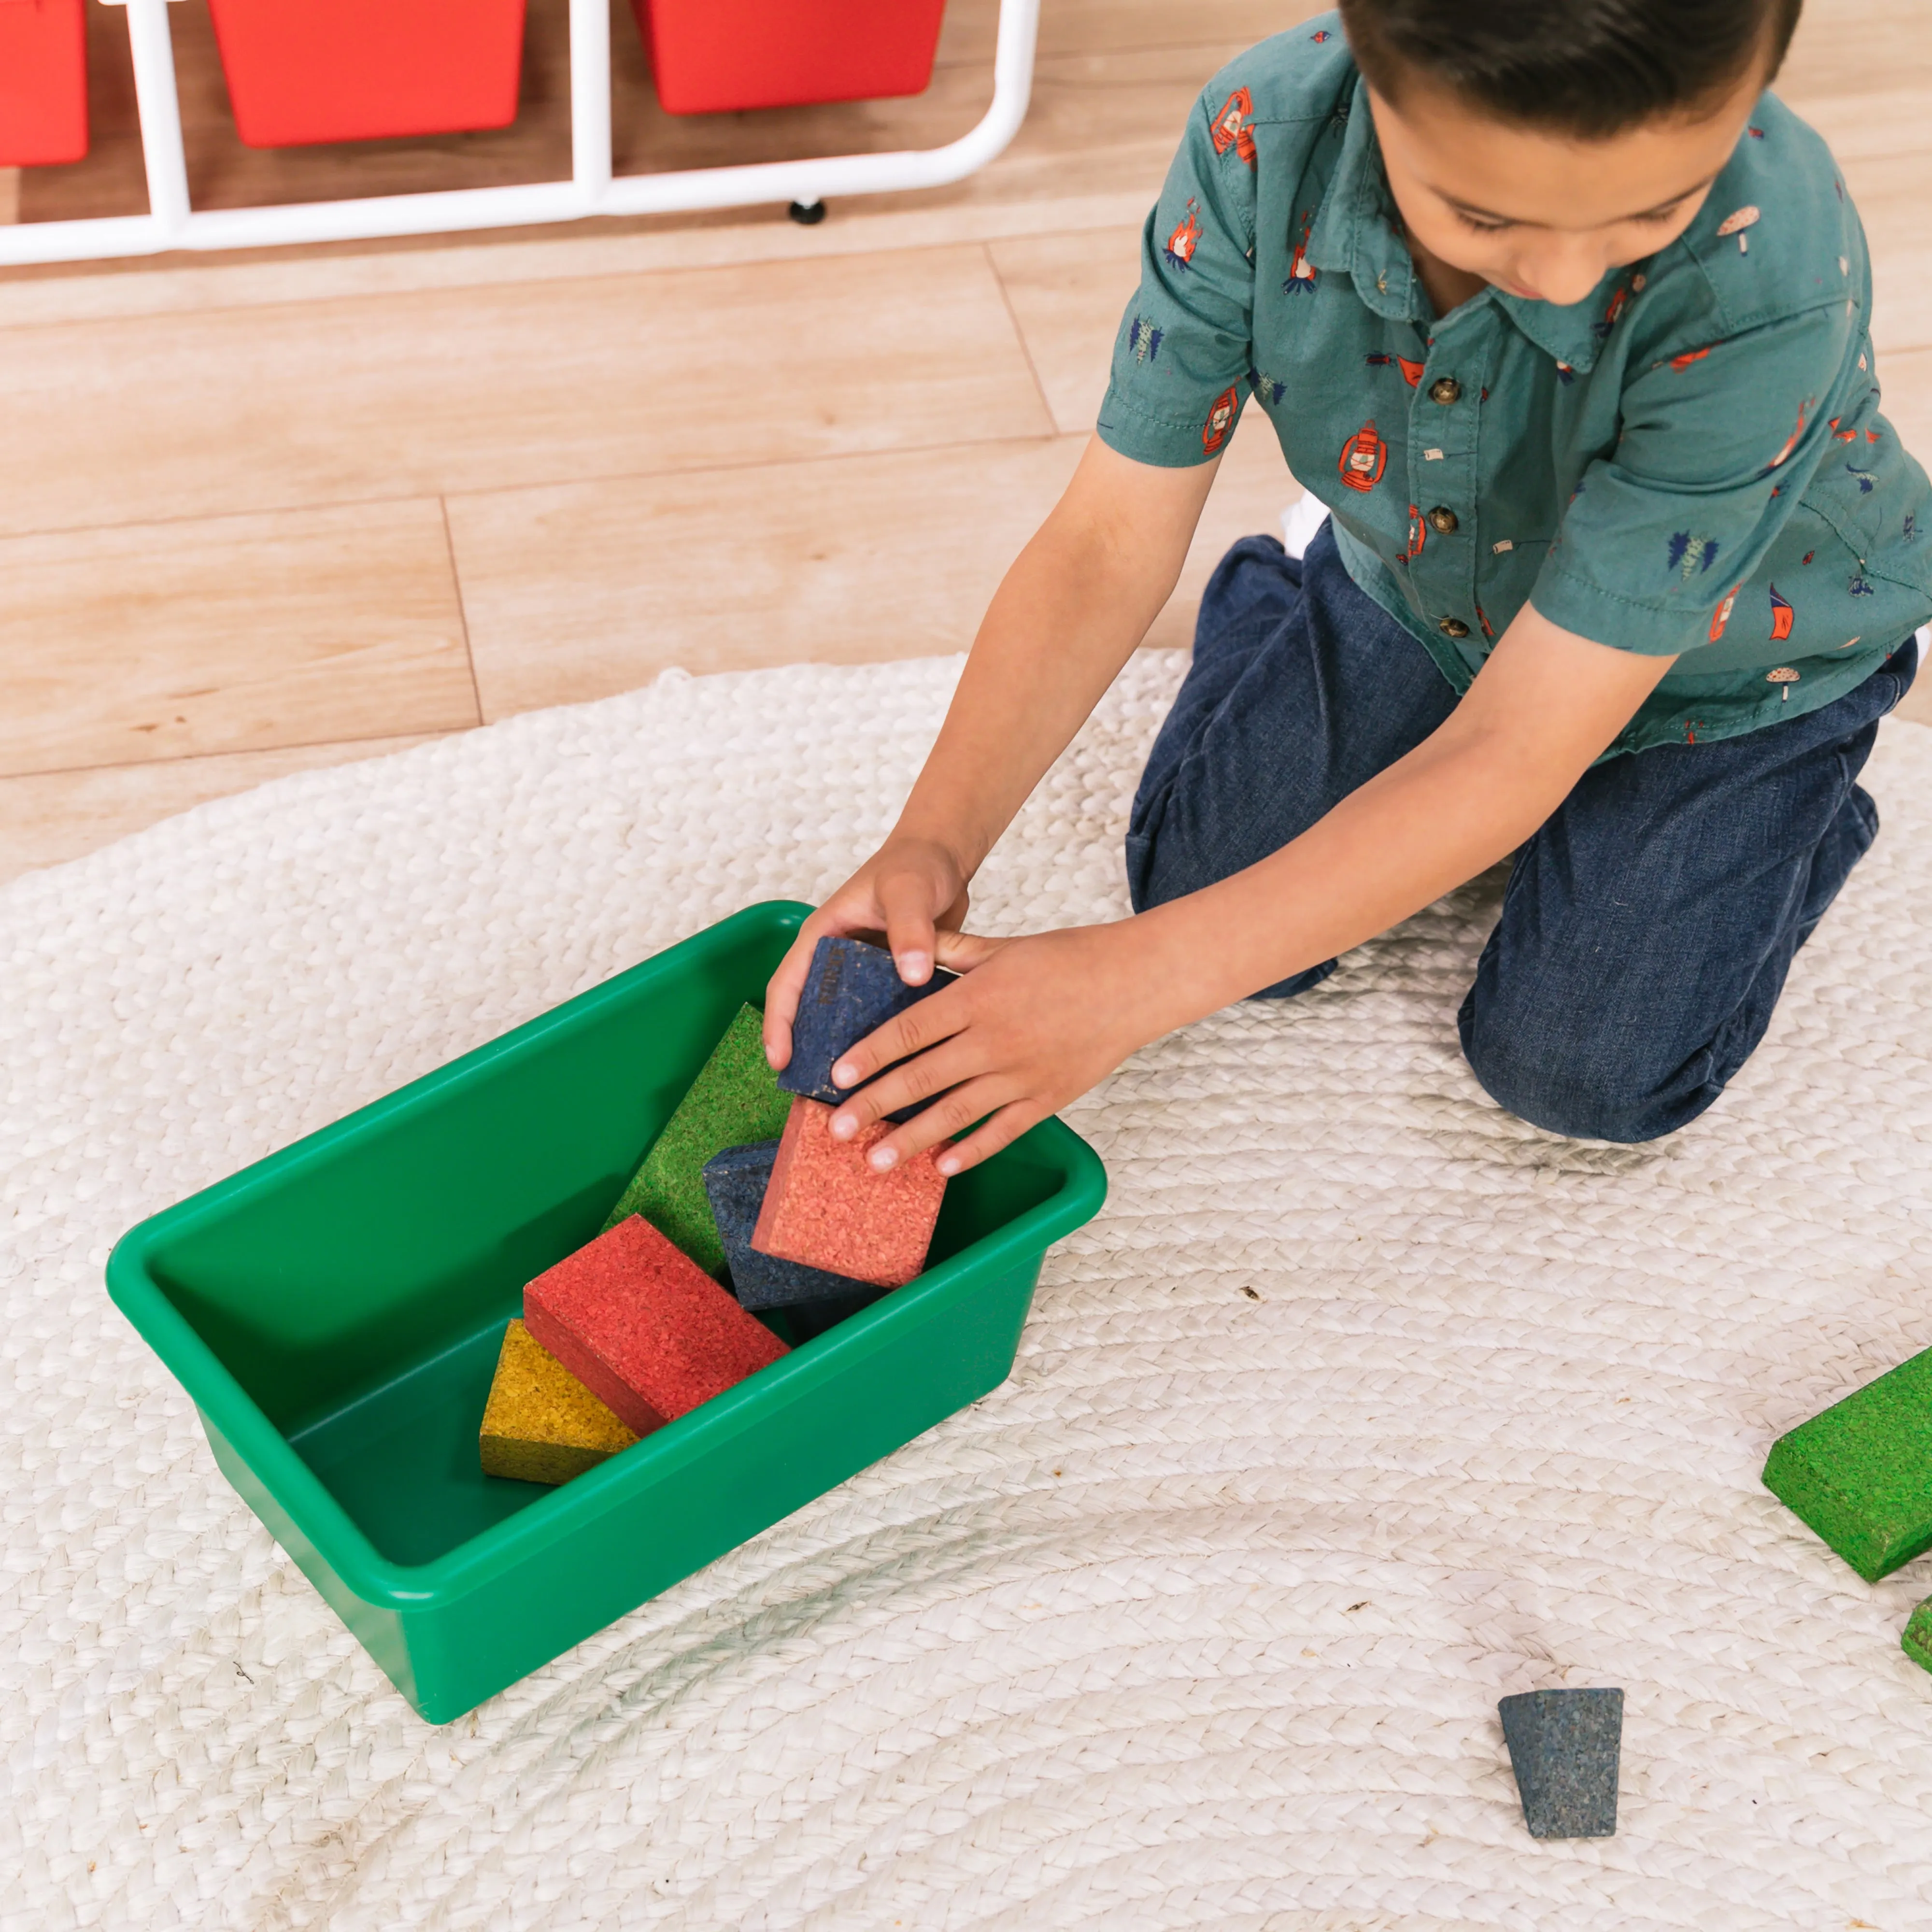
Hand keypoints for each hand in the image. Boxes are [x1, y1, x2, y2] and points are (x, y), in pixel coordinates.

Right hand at [763, 835, 972, 1070]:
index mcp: (823, 936)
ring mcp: (864, 974)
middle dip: (809, 1051)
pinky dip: (882, 1044)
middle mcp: (838, 959)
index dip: (779, 1025)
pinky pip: (880, 1019)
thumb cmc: (916, 864)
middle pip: (811, 1011)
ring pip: (846, 1020)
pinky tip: (896, 1075)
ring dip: (846, 1053)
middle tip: (814, 1092)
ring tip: (853, 1095)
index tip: (781, 1061)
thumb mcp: (908, 891)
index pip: (787, 985)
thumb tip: (912, 975)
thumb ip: (910, 929)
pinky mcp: (891, 983)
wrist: (944, 858)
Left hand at [823, 920, 1174, 1174]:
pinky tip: (942, 1166)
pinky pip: (1001, 1132)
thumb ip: (950, 950)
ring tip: (875, 1161)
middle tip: (836, 1129)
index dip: (869, 1055)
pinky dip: (971, 1151)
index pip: (909, 1031)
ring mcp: (1021, 1075)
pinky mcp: (1046, 1099)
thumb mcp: (1002, 946)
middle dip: (874, 1107)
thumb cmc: (1068, 958)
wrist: (1135, 984)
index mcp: (978, 997)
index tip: (835, 1075)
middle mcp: (994, 1040)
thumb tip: (904, 951)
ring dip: (911, 1141)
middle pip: (921, 1078)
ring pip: (954, 1115)